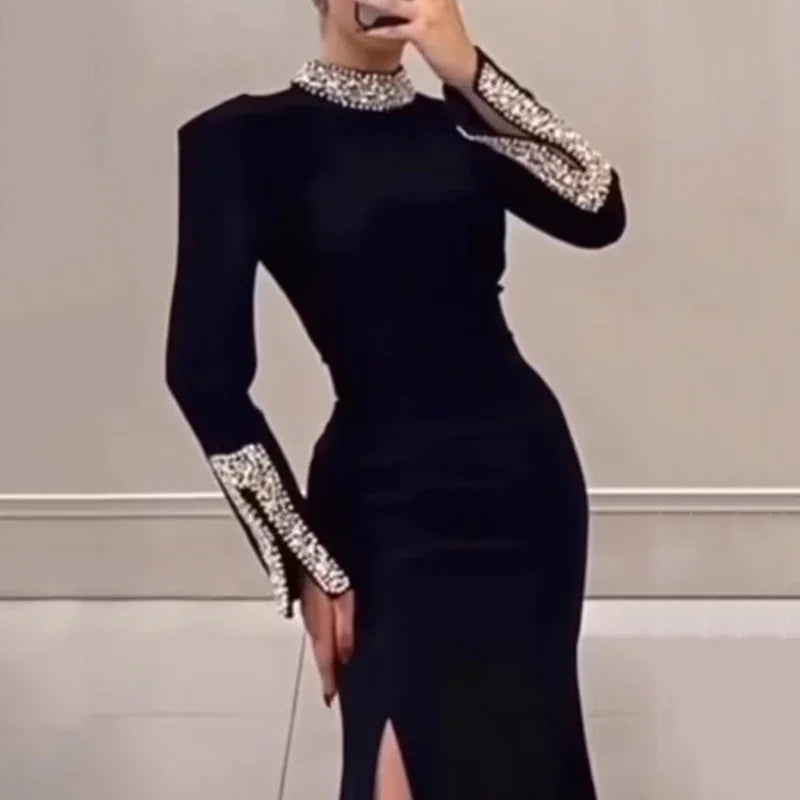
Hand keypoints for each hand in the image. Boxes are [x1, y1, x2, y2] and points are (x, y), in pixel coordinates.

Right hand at [300, 572, 354, 706]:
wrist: (303, 542)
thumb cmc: (328, 564)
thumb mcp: (343, 597)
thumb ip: (345, 629)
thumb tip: (348, 658)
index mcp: (319, 625)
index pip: (325, 661)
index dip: (329, 682)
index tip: (330, 701)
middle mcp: (310, 620)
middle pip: (320, 653)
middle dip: (327, 672)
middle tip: (332, 691)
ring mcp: (308, 608)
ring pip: (318, 640)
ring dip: (326, 655)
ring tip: (334, 670)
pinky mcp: (310, 597)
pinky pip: (317, 626)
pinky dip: (324, 638)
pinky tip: (332, 638)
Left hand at [360, 0, 478, 87]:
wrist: (465, 64)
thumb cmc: (448, 38)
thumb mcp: (437, 8)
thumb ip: (417, 2)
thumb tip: (389, 2)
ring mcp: (429, 10)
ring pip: (392, 1)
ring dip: (370, 0)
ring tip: (354, 0)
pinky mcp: (423, 31)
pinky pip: (394, 29)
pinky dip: (378, 31)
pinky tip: (365, 31)